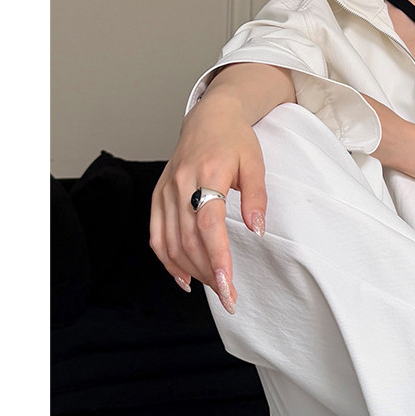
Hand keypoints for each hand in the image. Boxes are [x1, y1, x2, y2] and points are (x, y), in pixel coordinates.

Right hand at [149, 92, 268, 313]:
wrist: (208, 118)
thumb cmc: (235, 141)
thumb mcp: (255, 163)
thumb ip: (256, 197)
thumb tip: (257, 230)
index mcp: (206, 174)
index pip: (208, 224)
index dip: (216, 256)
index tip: (227, 283)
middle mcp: (180, 185)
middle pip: (188, 239)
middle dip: (208, 273)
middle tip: (229, 297)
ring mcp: (165, 192)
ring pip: (171, 242)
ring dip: (191, 270)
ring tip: (214, 289)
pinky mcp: (158, 197)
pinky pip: (157, 235)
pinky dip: (167, 260)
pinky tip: (184, 278)